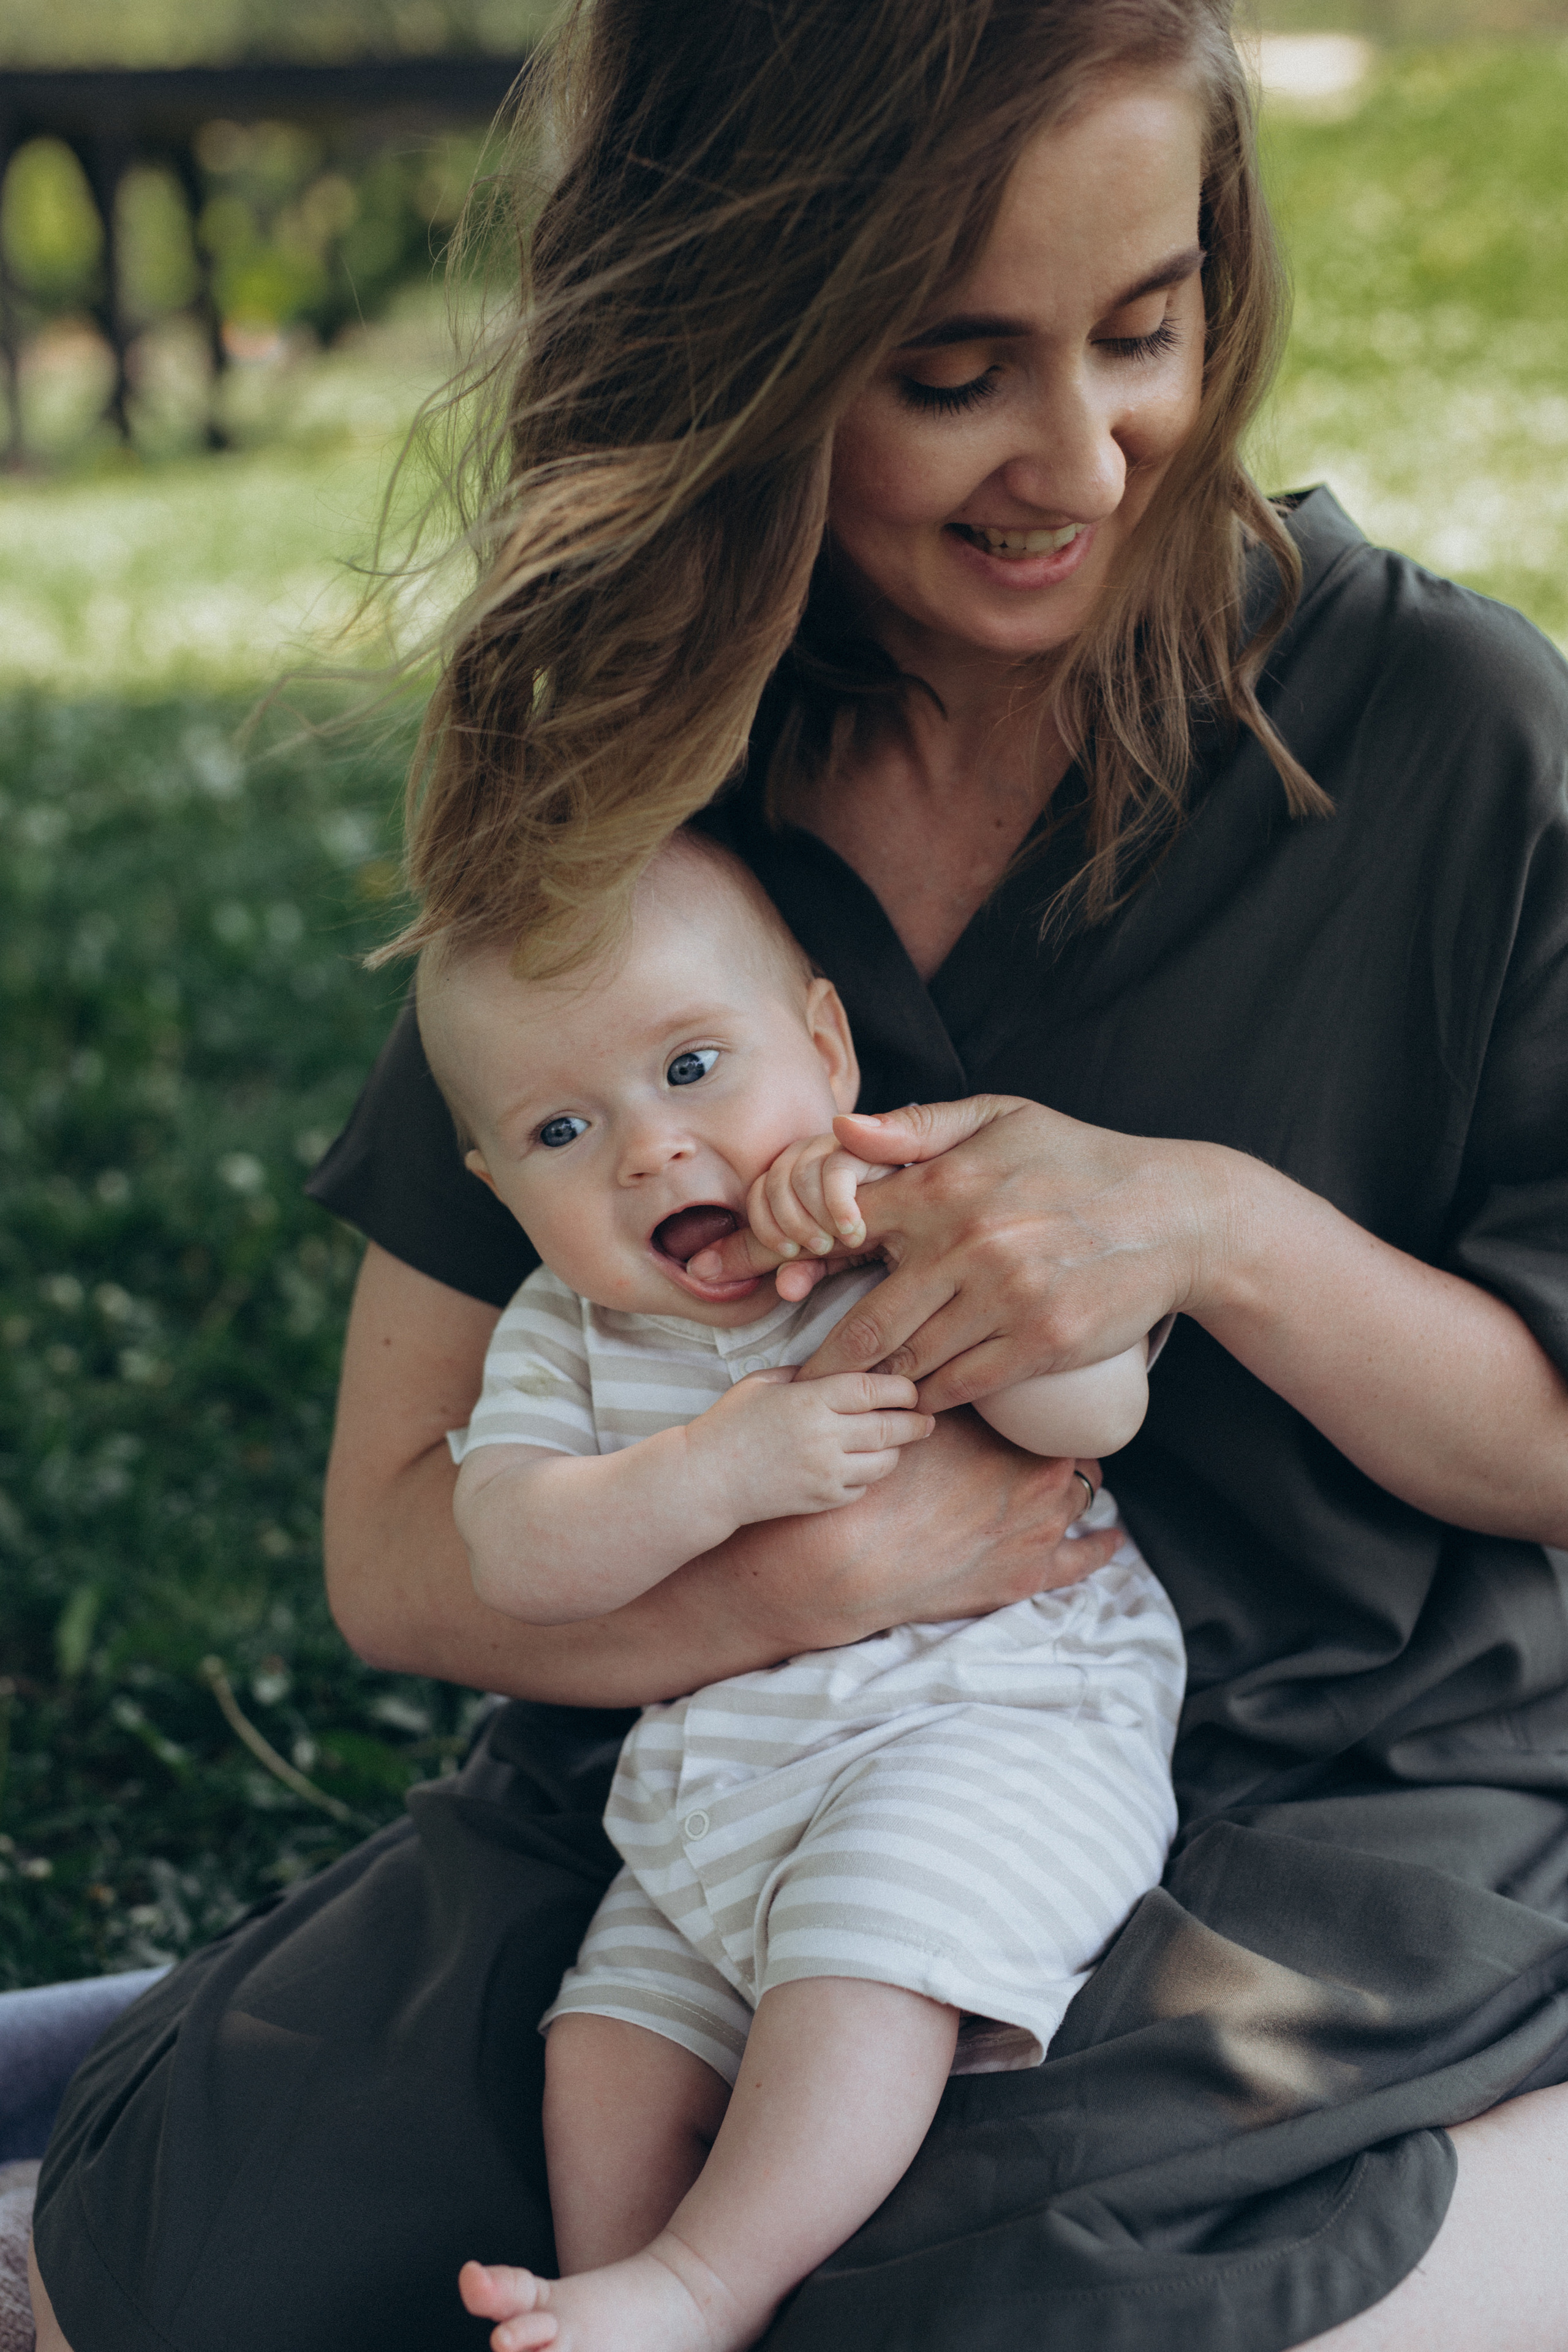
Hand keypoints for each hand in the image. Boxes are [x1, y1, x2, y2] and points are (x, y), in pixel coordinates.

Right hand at [688, 1365, 933, 1525]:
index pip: (874, 1390)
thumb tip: (844, 1366)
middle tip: (926, 1418)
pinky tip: (861, 1463)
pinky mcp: (822, 1501)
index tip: (910, 1387)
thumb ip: (804, 1372)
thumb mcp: (762, 1383)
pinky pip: (863, 1488)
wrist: (704, 1480)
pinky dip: (868, 1476)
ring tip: (898, 1440)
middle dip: (916, 1422)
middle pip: (890, 1427)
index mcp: (809, 1401)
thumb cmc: (729, 1424)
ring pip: (885, 1462)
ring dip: (896, 1450)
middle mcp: (824, 1438)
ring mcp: (825, 1473)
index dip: (901, 1388)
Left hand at [691, 1095, 1226, 1411]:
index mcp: (944, 1187)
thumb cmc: (1078, 1161)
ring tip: (850, 1400)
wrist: (1175, 1215)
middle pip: (865, 1322)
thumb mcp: (1000, 1117)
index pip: (837, 1227)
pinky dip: (930, 1398)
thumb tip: (842, 1130)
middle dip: (823, 1359)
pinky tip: (917, 1398)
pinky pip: (960, 1385)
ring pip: (911, 1362)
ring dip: (877, 1384)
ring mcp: (1003, 1299)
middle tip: (795, 1384)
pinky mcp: (1038, 1344)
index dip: (788, 1257)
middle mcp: (966, 1245)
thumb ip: (916, 1126)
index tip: (757, 1286)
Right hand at [718, 1405, 1118, 1653]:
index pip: (1049, 1405)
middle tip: (1045, 1432)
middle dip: (1059, 1438)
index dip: (1041, 1399)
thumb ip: (935, 1387)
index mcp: (1008, 1434)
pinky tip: (1109, 1537)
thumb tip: (948, 1349)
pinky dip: (1099, 1547)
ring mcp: (1039, 1531)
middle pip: (1071, 1445)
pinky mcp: (1028, 1578)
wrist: (842, 1566)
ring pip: (1082, 1496)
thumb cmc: (869, 1489)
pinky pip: (1084, 1560)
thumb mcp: (898, 1418)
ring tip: (1066, 1475)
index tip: (1039, 1393)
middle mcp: (1035, 1478)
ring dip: (1074, 1485)